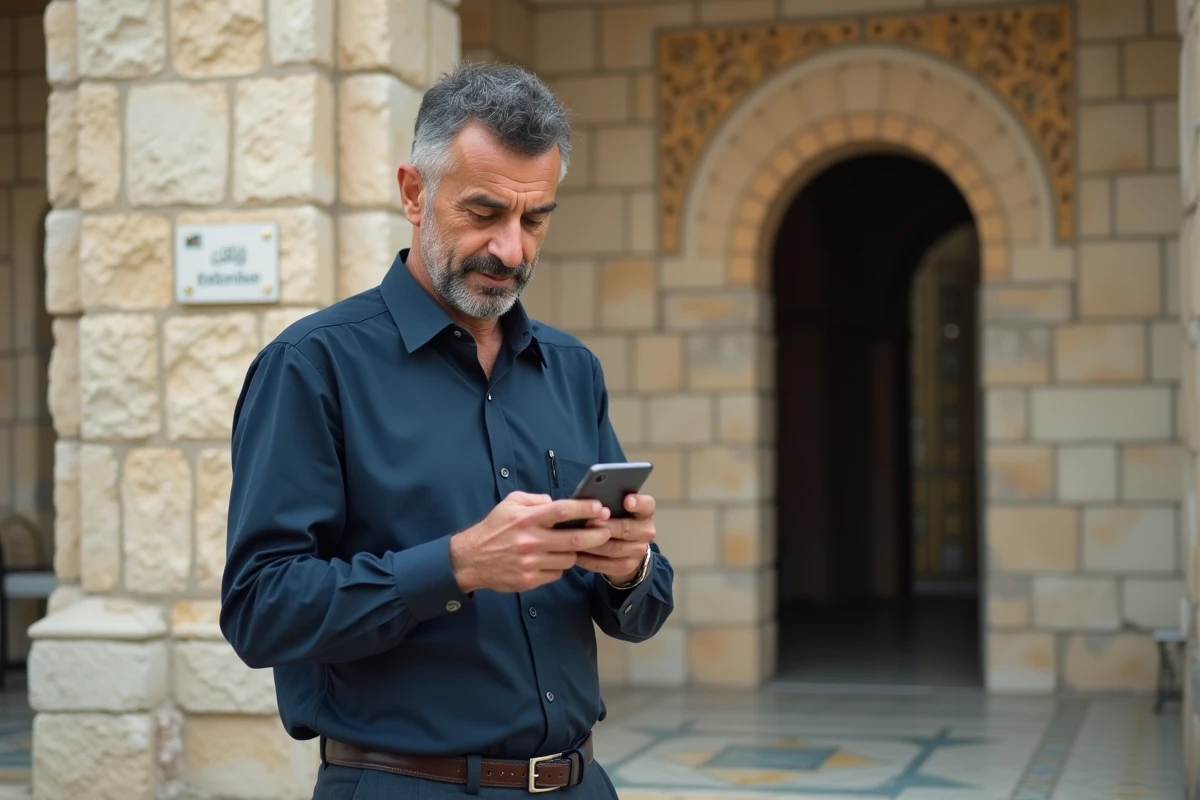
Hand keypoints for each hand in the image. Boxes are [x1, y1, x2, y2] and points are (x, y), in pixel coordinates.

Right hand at [449, 491, 612, 593]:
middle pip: (574, 539)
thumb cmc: (494, 528)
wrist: (471, 559)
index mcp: (526, 519)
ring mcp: (531, 563)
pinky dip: (559, 565)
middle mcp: (530, 541)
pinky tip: (554, 559)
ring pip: (568, 558)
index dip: (585, 509)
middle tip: (607, 531)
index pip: (562, 511)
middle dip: (596, 535)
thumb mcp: (510, 504)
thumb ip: (535, 499)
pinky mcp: (529, 580)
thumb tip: (557, 501)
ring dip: (575, 552)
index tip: (600, 508)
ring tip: (575, 545)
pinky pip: (556, 573)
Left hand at [575, 493, 655, 584]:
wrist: (626, 548)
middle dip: (605, 526)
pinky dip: (588, 560)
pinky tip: (576, 554)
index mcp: (645, 512)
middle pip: (626, 528)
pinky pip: (605, 564)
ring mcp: (638, 551)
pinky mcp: (627, 566)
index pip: (646, 505)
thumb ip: (609, 504)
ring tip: (576, 539)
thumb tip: (589, 502)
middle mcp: (646, 532)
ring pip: (613, 548)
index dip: (637, 503)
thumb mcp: (617, 508)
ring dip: (593, 544)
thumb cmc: (616, 520)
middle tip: (588, 522)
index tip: (626, 501)